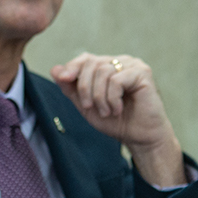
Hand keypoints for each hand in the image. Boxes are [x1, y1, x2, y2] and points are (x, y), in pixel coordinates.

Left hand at [49, 52, 185, 185]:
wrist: (141, 138)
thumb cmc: (116, 122)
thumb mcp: (87, 106)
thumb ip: (71, 89)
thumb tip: (54, 70)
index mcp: (107, 67)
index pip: (86, 59)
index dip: (72, 67)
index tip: (63, 79)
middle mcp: (120, 62)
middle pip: (92, 63)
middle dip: (85, 87)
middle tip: (89, 107)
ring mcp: (133, 65)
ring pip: (103, 71)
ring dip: (99, 97)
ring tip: (106, 112)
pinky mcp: (143, 73)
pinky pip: (116, 80)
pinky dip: (112, 98)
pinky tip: (117, 109)